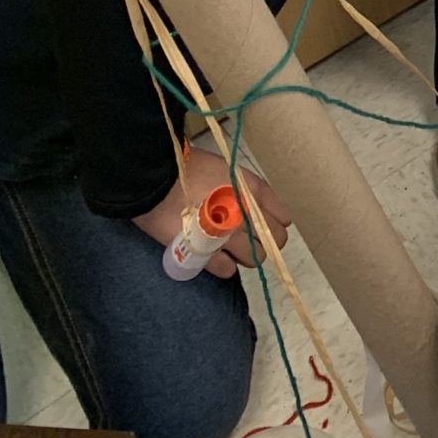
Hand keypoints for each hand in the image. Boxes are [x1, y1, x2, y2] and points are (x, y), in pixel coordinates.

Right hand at [134, 148, 288, 278]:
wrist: (156, 179)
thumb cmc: (188, 168)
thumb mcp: (226, 170)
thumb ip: (244, 190)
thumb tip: (255, 209)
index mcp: (252, 190)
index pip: (282, 218)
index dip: (276, 225)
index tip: (267, 227)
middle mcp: (246, 214)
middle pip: (274, 241)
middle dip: (264, 242)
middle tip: (250, 241)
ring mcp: (228, 236)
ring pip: (254, 258)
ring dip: (246, 256)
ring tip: (232, 250)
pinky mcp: (205, 252)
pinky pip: (227, 270)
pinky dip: (226, 267)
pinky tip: (217, 259)